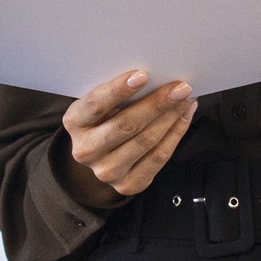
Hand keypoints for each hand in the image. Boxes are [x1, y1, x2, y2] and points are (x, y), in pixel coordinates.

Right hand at [57, 68, 194, 204]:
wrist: (99, 155)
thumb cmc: (104, 117)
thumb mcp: (100, 102)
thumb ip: (117, 92)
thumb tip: (155, 75)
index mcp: (74, 122)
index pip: (96, 104)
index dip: (119, 89)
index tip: (143, 75)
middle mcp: (86, 150)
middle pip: (126, 125)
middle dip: (156, 104)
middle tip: (180, 87)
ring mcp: (106, 171)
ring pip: (146, 141)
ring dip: (171, 117)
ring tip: (186, 99)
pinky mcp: (127, 185)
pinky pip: (158, 157)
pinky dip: (176, 133)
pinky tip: (184, 116)